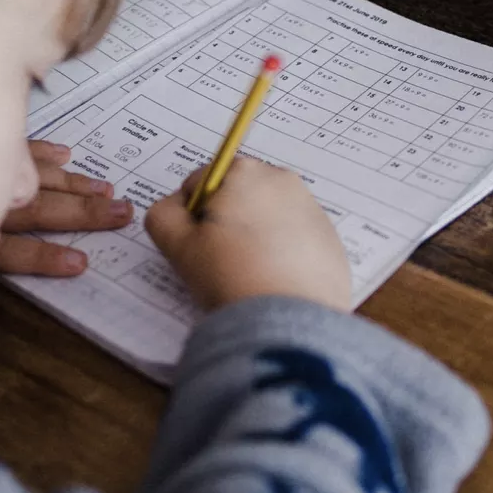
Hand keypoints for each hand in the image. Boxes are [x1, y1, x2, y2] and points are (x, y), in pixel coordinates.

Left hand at [0, 141, 133, 275]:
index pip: (13, 251)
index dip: (45, 257)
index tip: (81, 263)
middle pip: (37, 209)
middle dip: (81, 212)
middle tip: (121, 212)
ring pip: (33, 177)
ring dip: (71, 184)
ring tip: (104, 188)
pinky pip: (14, 148)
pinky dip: (40, 151)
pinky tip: (62, 154)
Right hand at [145, 158, 350, 312]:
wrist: (289, 322)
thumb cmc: (228, 275)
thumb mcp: (177, 245)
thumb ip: (162, 214)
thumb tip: (175, 206)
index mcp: (243, 171)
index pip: (199, 184)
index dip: (190, 217)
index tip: (198, 247)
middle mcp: (282, 179)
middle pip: (236, 196)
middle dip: (225, 222)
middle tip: (221, 261)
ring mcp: (312, 209)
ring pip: (265, 217)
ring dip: (253, 237)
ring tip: (249, 274)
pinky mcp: (330, 239)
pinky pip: (294, 238)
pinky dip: (281, 253)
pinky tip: (273, 281)